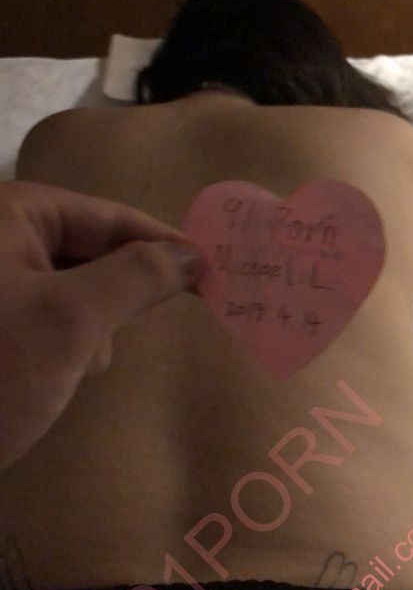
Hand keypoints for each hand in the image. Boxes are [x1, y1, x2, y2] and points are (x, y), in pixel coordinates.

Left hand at [0, 180, 204, 469]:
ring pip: (70, 285)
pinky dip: (64, 341)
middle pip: (88, 248)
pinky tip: (60, 374)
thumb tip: (191, 253)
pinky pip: (46, 314)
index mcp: (9, 215)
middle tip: (156, 317)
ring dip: (89, 324)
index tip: (214, 267)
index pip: (106, 215)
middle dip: (116, 292)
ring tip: (78, 364)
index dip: (163, 241)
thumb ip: (137, 277)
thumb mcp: (72, 322)